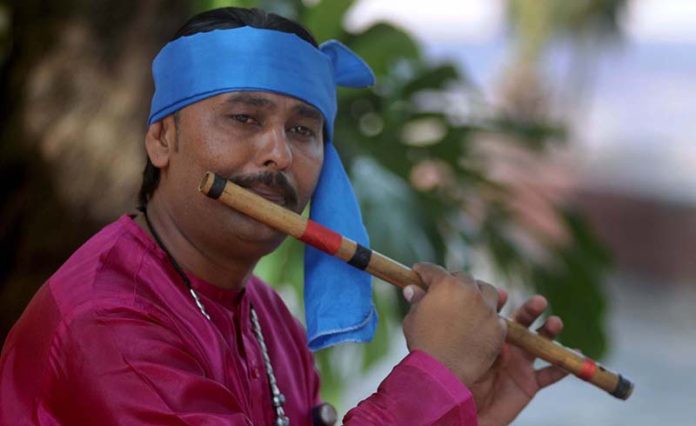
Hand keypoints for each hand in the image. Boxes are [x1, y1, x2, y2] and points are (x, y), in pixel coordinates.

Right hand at [402, 263, 506, 386]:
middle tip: (446, 288)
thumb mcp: (413, 318)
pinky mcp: (498, 329)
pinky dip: (488, 318)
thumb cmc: (422, 344)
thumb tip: (412, 289)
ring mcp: (487, 310)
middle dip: (453, 281)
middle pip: (463, 278)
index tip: (419, 273)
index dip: (423, 271)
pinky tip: (481, 323)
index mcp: (446, 285)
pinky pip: (495, 317)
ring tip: (472, 300)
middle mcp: (470, 292)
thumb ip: (417, 301)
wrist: (442, 372)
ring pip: (487, 291)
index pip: (433, 270)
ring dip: (478, 293)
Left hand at [470, 294, 567, 425]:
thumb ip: (482, 341)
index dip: (500, 302)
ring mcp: (519, 364)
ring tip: (555, 323)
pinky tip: (576, 355)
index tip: (502, 294)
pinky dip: (565, 367)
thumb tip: (497, 327)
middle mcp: (506, 347)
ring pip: (539, 345)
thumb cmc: (459, 382)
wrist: (465, 412)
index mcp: (488, 337)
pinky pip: (550, 375)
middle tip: (539, 302)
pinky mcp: (529, 384)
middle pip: (522, 323)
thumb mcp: (468, 357)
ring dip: (549, 333)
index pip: (496, 314)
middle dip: (531, 310)